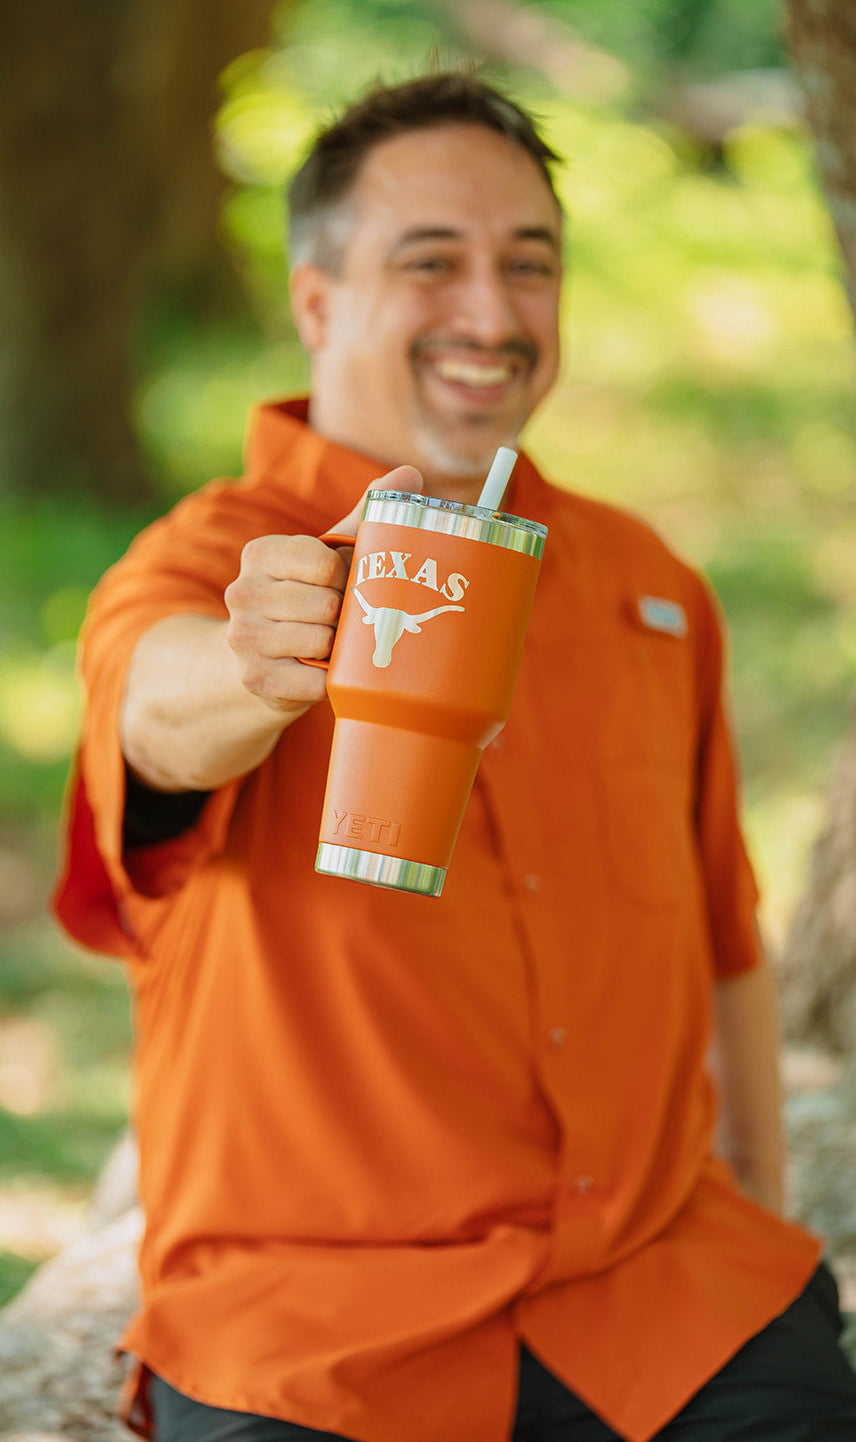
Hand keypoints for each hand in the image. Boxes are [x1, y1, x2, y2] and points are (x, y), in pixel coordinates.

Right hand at [224, 465, 421, 711]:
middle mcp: (241, 593)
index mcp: (259, 554)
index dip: (345, 577)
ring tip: (330, 644)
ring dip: (337, 648)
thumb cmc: (307, 595)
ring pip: (320, 642)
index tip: (341, 583)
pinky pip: (315, 682)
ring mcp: (243, 639)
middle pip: (325, 605)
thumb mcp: (328, 554)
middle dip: (344, 616)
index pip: (323, 563)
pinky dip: (329, 679)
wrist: (262, 656)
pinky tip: (323, 670)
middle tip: (340, 620)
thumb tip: (410, 474)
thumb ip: (366, 515)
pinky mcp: (255, 679)